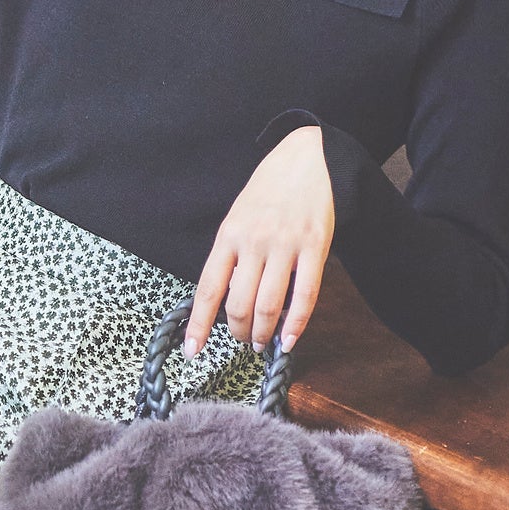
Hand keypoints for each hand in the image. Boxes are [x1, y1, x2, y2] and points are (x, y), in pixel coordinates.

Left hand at [183, 126, 334, 359]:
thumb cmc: (267, 192)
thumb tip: (221, 299)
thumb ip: (230, 255)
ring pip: (270, 304)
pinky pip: (305, 294)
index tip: (193, 349)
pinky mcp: (315, 247)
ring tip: (262, 343)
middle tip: (242, 342)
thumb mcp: (237, 218)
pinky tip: (289, 339)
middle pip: (240, 303)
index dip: (200, 324)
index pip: (209, 288)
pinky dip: (297, 323)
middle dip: (238, 332)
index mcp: (229, 236)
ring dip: (263, 333)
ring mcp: (285, 245)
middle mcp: (254, 242)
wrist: (306, 160)